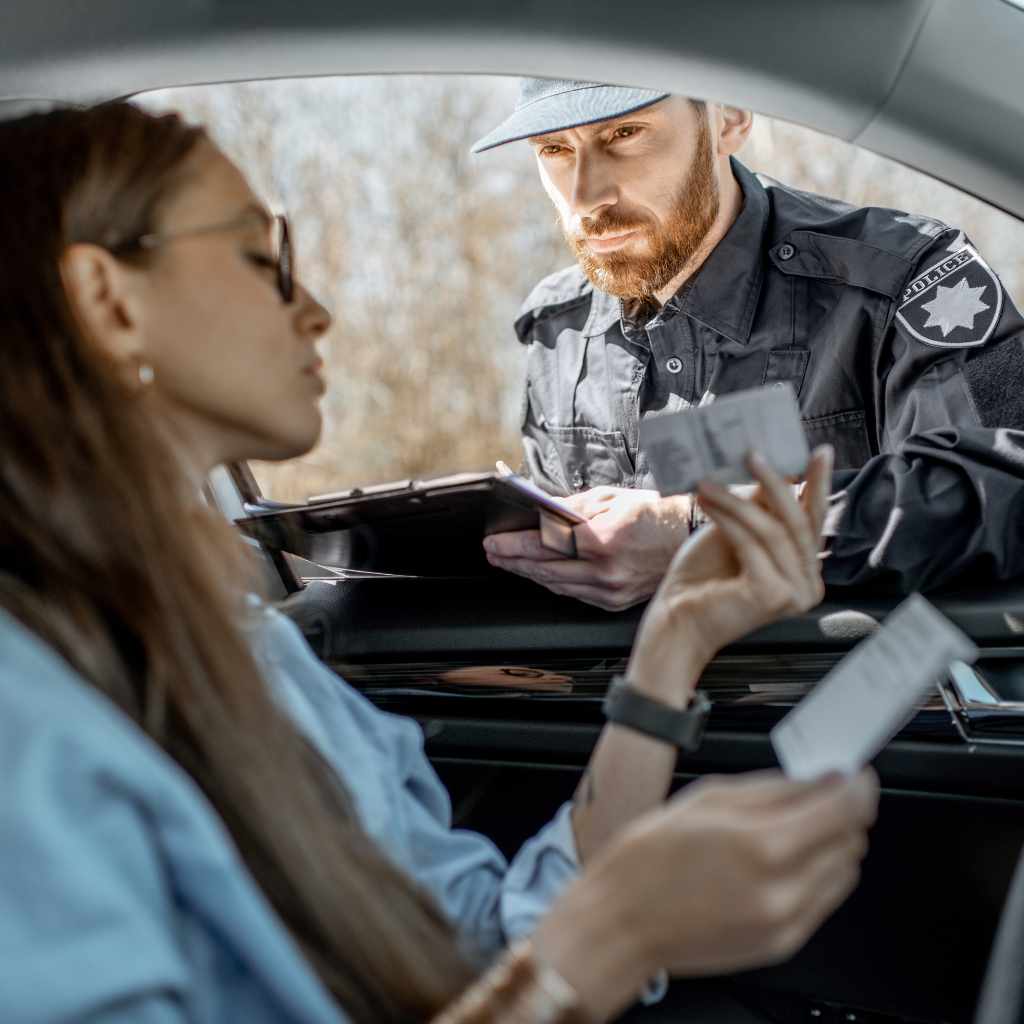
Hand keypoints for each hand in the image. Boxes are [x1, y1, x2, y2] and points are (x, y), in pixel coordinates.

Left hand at [483, 487, 690, 611]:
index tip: (494, 541)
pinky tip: (540, 575)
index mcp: (603, 540)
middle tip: (494, 552)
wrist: (690, 536)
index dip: (514, 545)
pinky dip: (554, 583)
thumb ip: (572, 509)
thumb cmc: (654, 514)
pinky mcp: (615, 601)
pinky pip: (575, 594)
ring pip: (557, 585)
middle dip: (514, 560)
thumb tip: (541, 514)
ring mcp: (611, 590)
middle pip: (545, 568)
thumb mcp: (610, 498)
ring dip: (530, 573)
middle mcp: (605, 570)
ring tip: (510, 563)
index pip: (545, 544)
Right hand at [534, 769, 877, 1019]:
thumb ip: (773, 788)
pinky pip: (825, 900)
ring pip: (845, 872)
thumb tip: (820, 779)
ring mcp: (785, 922)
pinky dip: (817, 874)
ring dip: (832, 843)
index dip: (857, 785)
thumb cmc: (649, 857)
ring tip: (795, 828)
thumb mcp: (708, 798)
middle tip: (819, 794)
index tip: (854, 773)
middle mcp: (782, 890)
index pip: (845, 809)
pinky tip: (783, 860)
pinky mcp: (782, 943)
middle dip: (843, 812)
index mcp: (762, 845)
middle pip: (851, 840)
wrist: (622, 922)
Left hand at [627, 445, 833, 690]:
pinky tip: (706, 501)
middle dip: (777, 483)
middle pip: (798, 523)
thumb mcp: (735, 534)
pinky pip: (751, 543)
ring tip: (709, 481)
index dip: (818, 485)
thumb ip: (759, 510)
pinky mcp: (772, 594)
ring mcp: (794, 594)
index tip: (820, 451)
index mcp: (806, 572)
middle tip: (755, 453)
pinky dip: (728, 518)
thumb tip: (774, 468)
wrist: (676, 621)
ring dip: (737, 500)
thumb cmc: (703, 579)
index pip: (814, 522)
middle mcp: (809, 586)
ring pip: (772, 530)